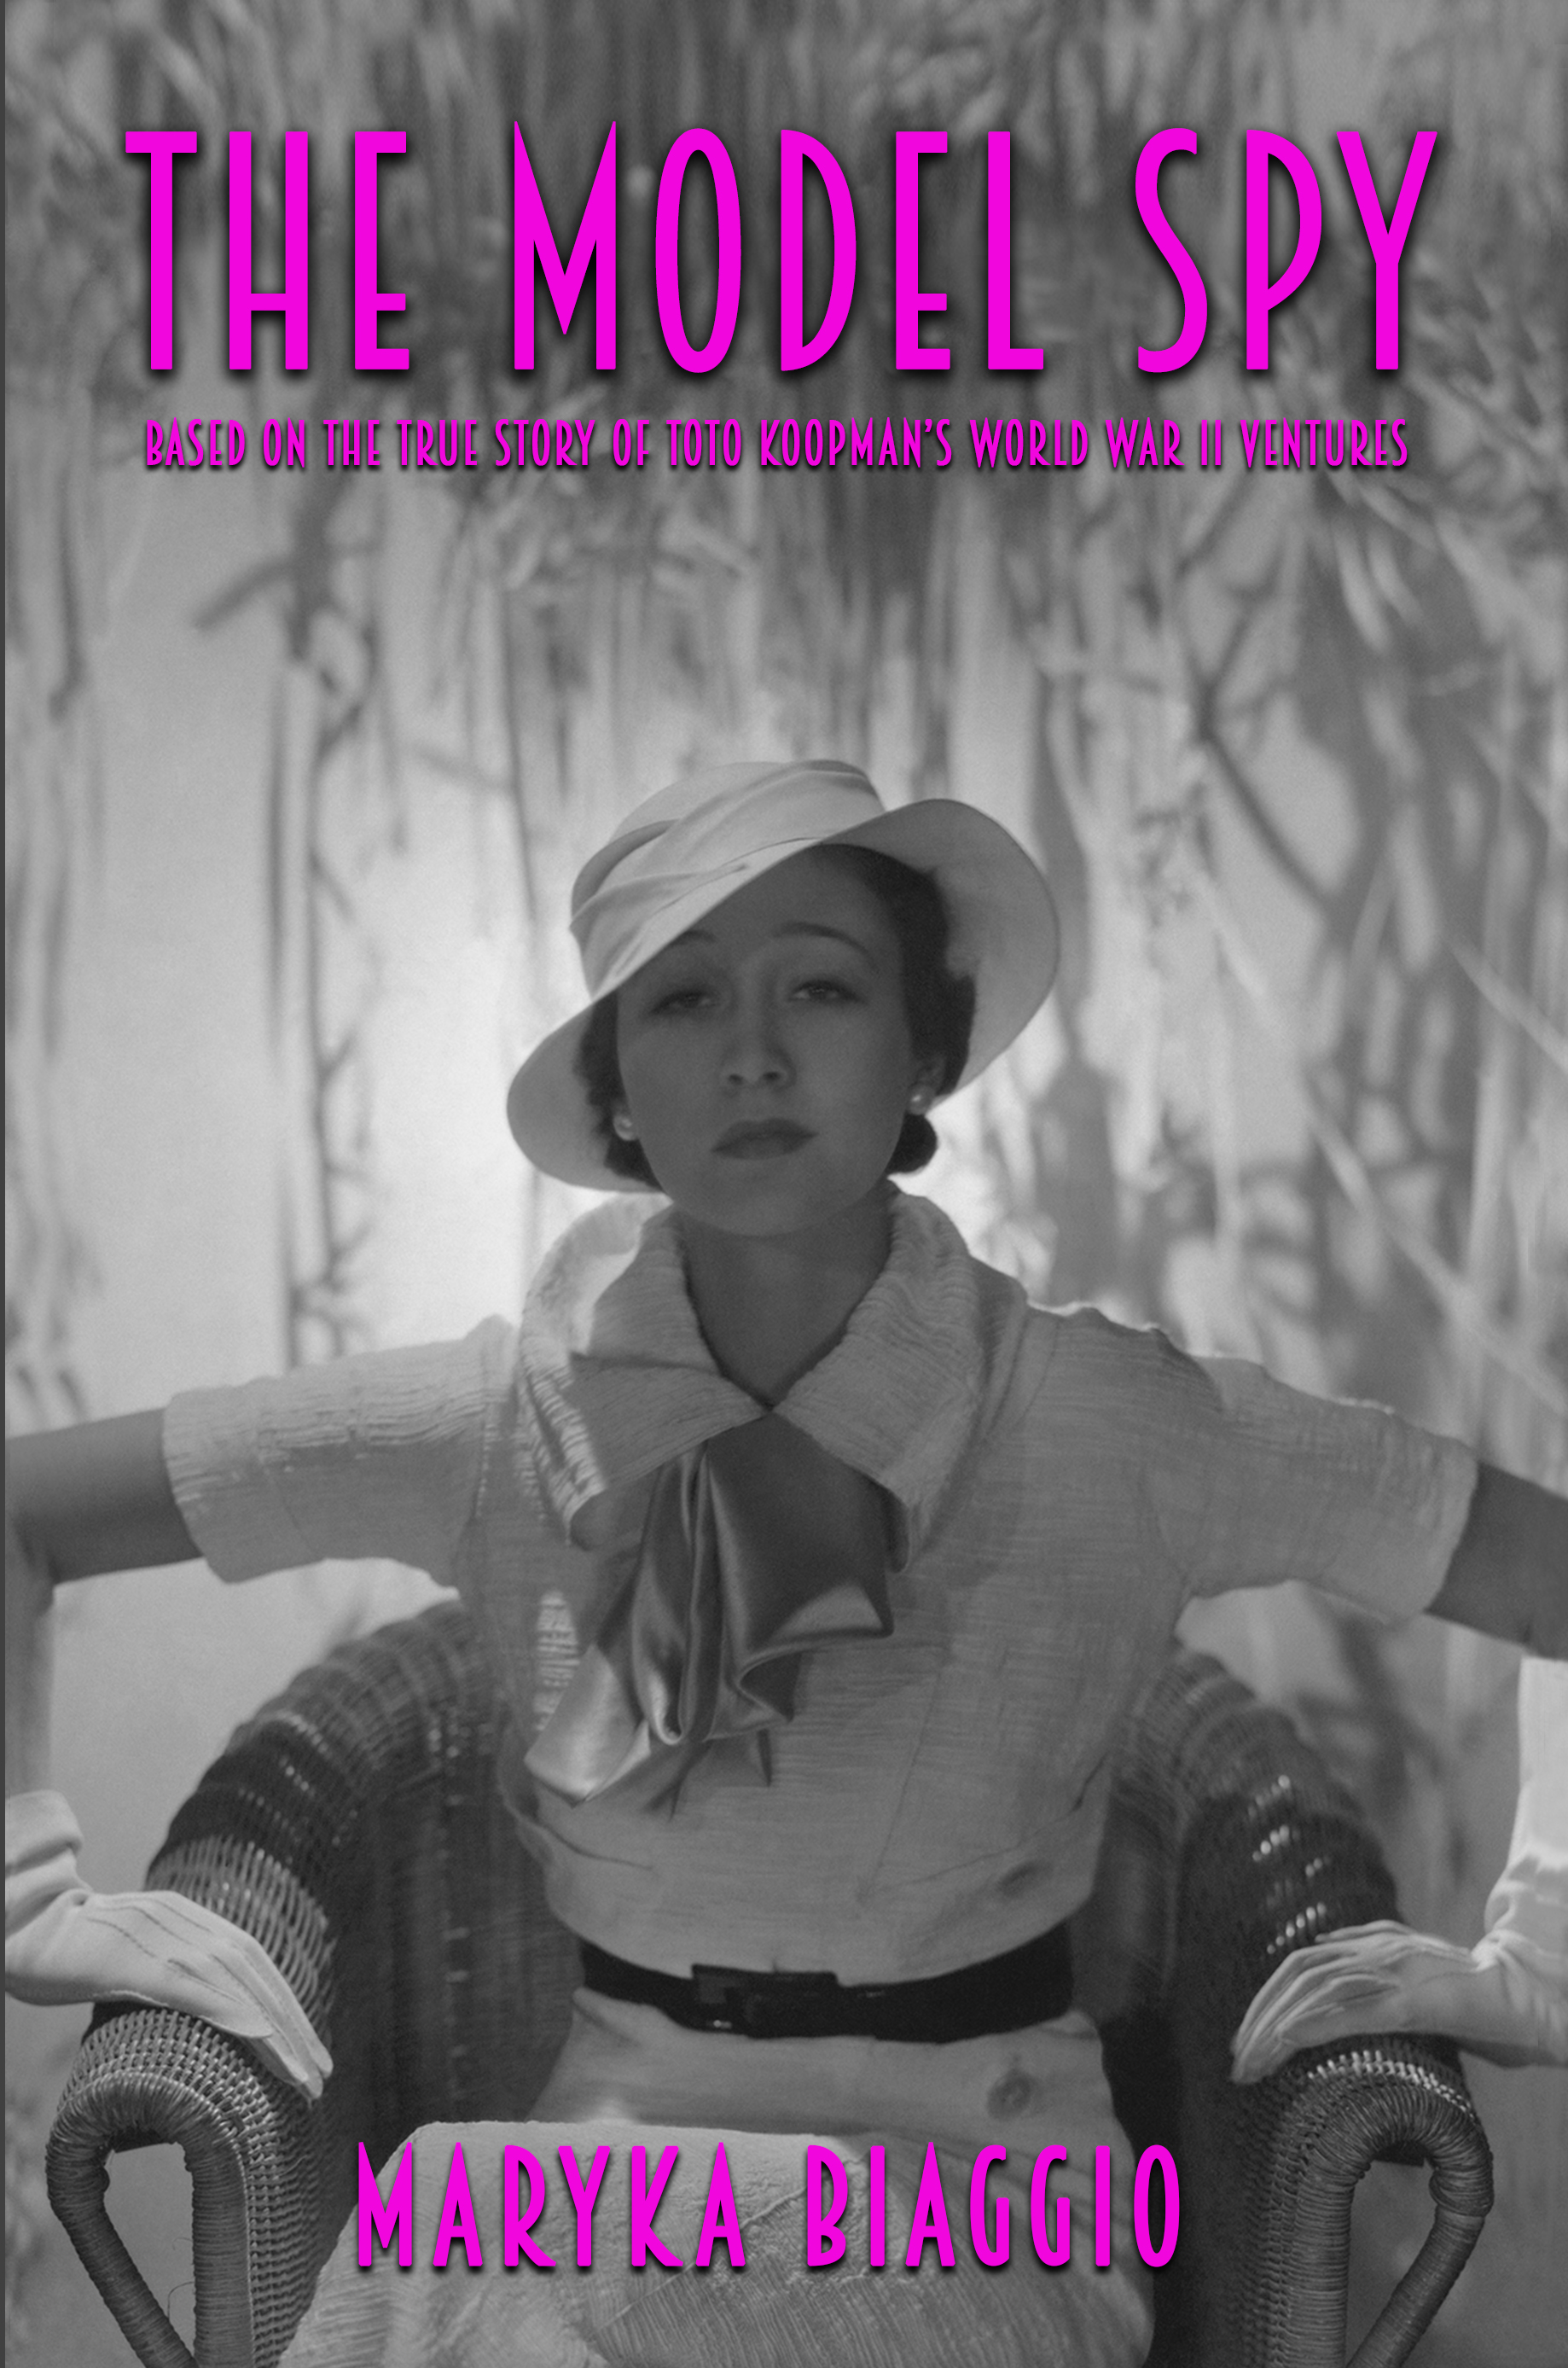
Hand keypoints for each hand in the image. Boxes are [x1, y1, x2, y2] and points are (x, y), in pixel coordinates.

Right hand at [6, 1793, 330, 2098]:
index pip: (253, 1961)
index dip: (285, 2003)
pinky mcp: (138, 1958)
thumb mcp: (130, 1955)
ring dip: (276, 2031)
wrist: (23, 1923)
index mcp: (188, 1918)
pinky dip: (234, 2012)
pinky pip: (196, 1988)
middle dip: (294, 2024)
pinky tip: (261, 2041)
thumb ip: (164, 1970)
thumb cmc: (69, 1948)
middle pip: (257, 1972)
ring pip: (238, 1983)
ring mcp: (164, 1936)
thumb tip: (191, 2009)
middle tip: (319, 2074)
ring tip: (301, 2076)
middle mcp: (186, 1920)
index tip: (308, 2048)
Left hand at [1231, 1919, 1567, 2081]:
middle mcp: (1377, 1949)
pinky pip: (1355, 2010)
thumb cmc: (1473, 1993)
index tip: (1245, 2039)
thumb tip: (1324, 1951)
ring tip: (1252, 2065)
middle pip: (1298, 1975)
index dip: (1268, 1999)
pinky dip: (1316, 2023)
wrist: (1527, 1995)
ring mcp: (1395, 1970)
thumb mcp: (1413, 1972)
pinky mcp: (1416, 2000)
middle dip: (1260, 2018)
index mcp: (1374, 1943)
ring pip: (1317, 1991)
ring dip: (1276, 2029)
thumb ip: (1372, 1964)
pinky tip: (1288, 2041)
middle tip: (1238, 2062)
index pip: (1302, 1965)